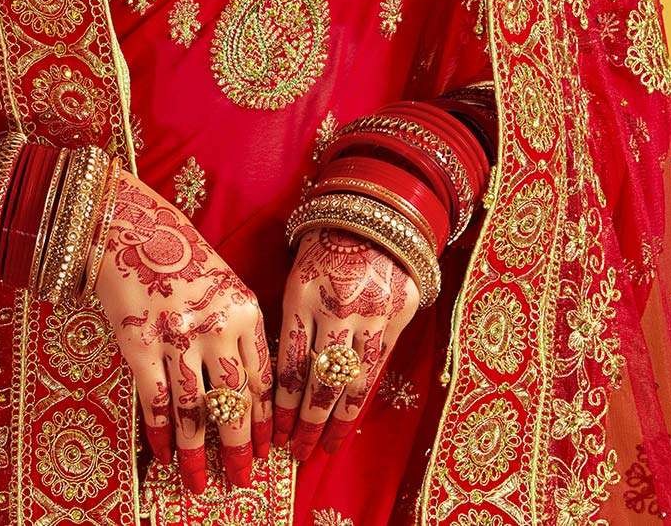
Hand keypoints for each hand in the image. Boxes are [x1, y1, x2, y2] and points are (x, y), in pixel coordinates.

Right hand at [88, 169, 273, 493]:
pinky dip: (159, 432)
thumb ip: (238, 329)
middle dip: (238, 448)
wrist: (131, 225)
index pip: (262, 379)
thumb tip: (248, 392)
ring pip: (193, 410)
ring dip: (196, 453)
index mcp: (245, 309)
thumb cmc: (181, 255)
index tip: (267, 452)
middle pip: (233, 402)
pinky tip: (161, 454)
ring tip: (199, 483)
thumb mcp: (224, 284)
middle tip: (241, 482)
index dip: (264, 421)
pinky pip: (156, 400)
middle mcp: (216, 325)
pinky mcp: (140, 343)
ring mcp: (177, 336)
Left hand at [272, 227, 419, 461]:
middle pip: (319, 378)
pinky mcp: (397, 317)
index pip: (289, 361)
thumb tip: (278, 379)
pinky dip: (362, 396)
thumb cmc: (322, 247)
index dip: (281, 403)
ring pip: (350, 379)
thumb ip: (292, 321)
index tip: (273, 432)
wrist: (372, 218)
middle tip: (296, 453)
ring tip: (324, 449)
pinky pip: (377, 367)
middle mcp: (337, 307)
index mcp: (301, 293)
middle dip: (306, 421)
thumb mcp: (296, 275)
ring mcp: (371, 314)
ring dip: (335, 420)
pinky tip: (350, 419)